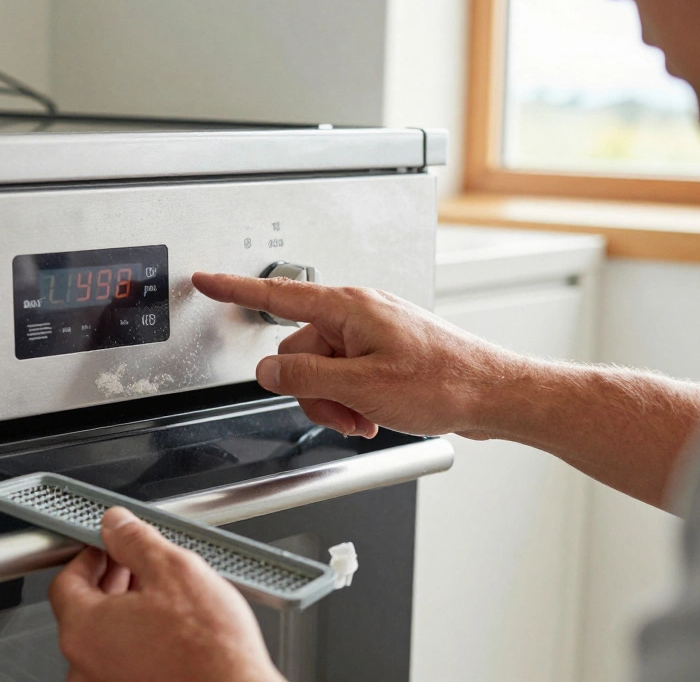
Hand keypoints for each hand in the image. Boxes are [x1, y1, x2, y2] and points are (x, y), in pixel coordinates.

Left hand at [49, 507, 284, 681]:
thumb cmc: (209, 650)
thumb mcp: (174, 570)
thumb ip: (135, 540)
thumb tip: (116, 524)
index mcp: (84, 630)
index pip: (66, 581)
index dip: (90, 555)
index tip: (109, 544)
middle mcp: (85, 665)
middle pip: (84, 609)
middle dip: (111, 578)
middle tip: (139, 562)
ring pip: (106, 636)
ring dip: (126, 609)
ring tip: (162, 593)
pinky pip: (121, 659)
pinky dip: (137, 638)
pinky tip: (168, 626)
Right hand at [191, 271, 524, 439]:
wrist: (494, 393)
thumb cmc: (444, 383)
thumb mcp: (361, 386)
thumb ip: (305, 377)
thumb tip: (269, 370)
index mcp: (349, 308)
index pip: (277, 296)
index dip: (235, 290)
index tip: (206, 281)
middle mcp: (359, 314)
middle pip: (300, 349)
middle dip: (311, 389)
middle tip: (343, 414)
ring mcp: (374, 332)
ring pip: (323, 367)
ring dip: (334, 400)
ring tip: (366, 418)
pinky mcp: (387, 351)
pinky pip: (348, 373)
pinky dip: (352, 398)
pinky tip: (376, 414)